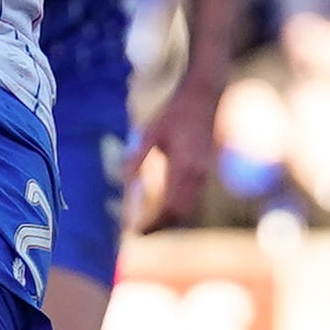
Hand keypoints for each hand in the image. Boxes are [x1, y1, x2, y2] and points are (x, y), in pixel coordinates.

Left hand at [129, 78, 221, 233]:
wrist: (204, 96)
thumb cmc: (176, 111)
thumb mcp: (151, 133)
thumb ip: (138, 159)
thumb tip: (123, 183)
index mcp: (184, 167)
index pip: (169, 208)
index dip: (152, 224)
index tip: (134, 230)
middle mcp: (198, 174)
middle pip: (180, 215)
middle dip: (160, 227)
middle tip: (139, 234)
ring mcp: (204, 173)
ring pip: (188, 209)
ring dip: (169, 220)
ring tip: (148, 225)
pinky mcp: (205, 170)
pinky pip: (192, 198)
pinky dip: (177, 209)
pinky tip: (162, 207)